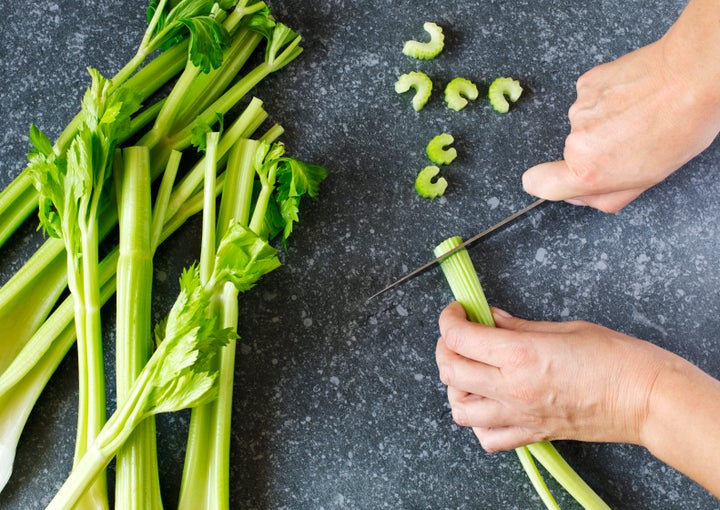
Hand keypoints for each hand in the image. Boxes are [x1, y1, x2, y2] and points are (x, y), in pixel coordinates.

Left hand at [435, 302, 664, 451]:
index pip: (459, 338)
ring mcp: (520, 416)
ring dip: (455, 387)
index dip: (449, 319)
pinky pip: (487, 438)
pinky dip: (477, 422)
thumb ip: (517, 326)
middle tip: (458, 334)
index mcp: (520, 355)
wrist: (646, 399)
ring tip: (469, 370)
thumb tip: (489, 318)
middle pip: (450, 371)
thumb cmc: (617, 359)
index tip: (456, 311)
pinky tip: (487, 404)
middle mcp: (513, 388)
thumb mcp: (563, 328)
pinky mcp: (531, 434)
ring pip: (459, 410)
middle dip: (445, 347)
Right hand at [522, 37, 719, 212]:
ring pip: (584, 126)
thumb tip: (582, 195)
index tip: (551, 178)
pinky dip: (607, 100)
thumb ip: (607, 196)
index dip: (543, 183)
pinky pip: (590, 100)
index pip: (539, 183)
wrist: (692, 75)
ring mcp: (579, 108)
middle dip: (596, 151)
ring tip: (640, 115)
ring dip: (605, 123)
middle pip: (572, 154)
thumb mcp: (649, 179)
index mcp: (589, 170)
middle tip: (632, 142)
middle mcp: (577, 140)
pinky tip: (633, 96)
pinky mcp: (586, 83)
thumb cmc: (681, 126)